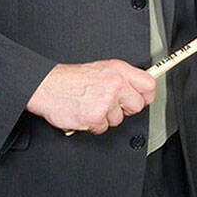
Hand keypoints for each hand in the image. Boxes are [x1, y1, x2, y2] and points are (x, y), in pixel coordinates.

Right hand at [26, 59, 155, 133]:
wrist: (47, 86)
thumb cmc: (71, 79)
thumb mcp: (102, 69)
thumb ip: (122, 78)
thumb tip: (138, 88)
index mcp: (118, 70)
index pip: (149, 85)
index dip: (146, 96)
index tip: (141, 99)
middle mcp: (115, 84)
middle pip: (137, 106)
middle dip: (124, 109)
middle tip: (110, 105)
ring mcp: (106, 101)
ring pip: (118, 119)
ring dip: (106, 117)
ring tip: (92, 106)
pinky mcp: (95, 117)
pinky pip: (103, 128)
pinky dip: (93, 125)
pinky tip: (85, 113)